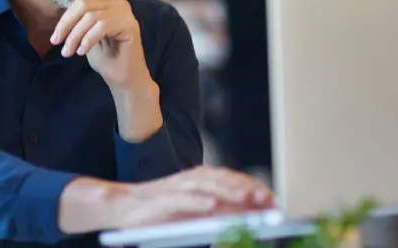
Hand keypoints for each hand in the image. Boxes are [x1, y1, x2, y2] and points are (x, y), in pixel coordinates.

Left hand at [51, 0, 148, 89]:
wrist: (124, 78)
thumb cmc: (106, 58)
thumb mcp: (86, 36)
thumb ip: (78, 23)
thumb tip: (59, 19)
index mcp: (107, 3)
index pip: (81, 2)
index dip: (65, 19)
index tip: (54, 38)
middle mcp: (118, 3)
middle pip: (85, 5)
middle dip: (67, 25)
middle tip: (56, 43)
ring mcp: (125, 13)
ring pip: (91, 17)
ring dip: (75, 36)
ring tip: (69, 52)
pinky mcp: (130, 26)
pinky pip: (102, 27)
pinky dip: (88, 39)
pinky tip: (82, 52)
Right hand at [57, 166, 274, 234]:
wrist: (123, 207)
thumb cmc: (160, 213)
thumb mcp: (194, 212)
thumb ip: (218, 212)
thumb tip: (247, 218)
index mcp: (201, 180)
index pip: (233, 180)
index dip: (254, 188)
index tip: (274, 200)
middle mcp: (192, 180)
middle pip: (225, 180)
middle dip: (248, 189)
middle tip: (268, 200)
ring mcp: (177, 187)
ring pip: (208, 186)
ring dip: (229, 192)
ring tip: (248, 199)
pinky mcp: (162, 199)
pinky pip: (183, 199)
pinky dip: (198, 202)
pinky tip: (213, 208)